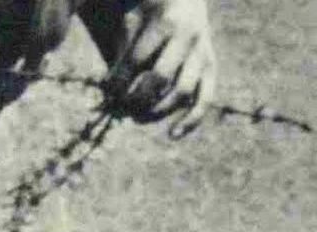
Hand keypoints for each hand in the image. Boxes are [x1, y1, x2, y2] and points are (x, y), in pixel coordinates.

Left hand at [108, 0, 216, 135]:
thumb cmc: (150, 11)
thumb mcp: (133, 22)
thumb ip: (122, 53)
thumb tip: (107, 92)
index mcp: (165, 23)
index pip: (137, 60)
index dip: (119, 80)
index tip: (106, 92)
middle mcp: (188, 39)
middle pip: (160, 78)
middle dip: (137, 98)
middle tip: (121, 108)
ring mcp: (202, 54)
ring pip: (183, 92)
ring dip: (158, 110)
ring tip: (137, 118)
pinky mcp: (211, 68)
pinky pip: (205, 99)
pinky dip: (191, 120)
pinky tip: (173, 134)